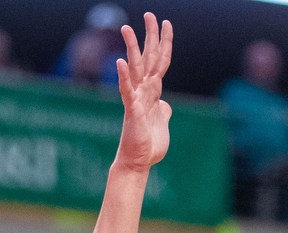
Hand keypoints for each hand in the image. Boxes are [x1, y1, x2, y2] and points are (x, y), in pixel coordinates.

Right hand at [114, 13, 172, 172]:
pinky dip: (124, 77)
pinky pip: (127, 91)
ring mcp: (137, 99)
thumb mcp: (163, 125)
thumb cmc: (149, 146)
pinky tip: (120, 63)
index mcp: (153, 93)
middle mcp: (144, 92)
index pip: (160, 62)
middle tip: (150, 14)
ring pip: (135, 69)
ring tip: (126, 29)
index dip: (164, 43)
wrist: (138, 163)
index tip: (166, 24)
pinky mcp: (132, 111)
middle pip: (149, 58)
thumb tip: (166, 105)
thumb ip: (164, 112)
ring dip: (131, 48)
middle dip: (150, 36)